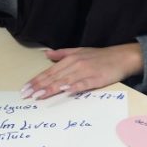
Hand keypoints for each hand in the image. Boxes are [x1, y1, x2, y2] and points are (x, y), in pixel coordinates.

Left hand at [21, 44, 143, 99]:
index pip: (48, 72)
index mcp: (69, 59)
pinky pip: (82, 84)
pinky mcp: (96, 79)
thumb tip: (46, 54)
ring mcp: (85, 72)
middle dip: (38, 86)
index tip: (24, 88)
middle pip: (53, 77)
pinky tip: (64, 91)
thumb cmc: (100, 56)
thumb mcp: (79, 51)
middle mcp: (74, 64)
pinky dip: (73, 87)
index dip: (36, 80)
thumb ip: (62, 54)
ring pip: (64, 81)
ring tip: (38, 96)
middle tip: (26, 95)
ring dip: (50, 88)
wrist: (122, 57)